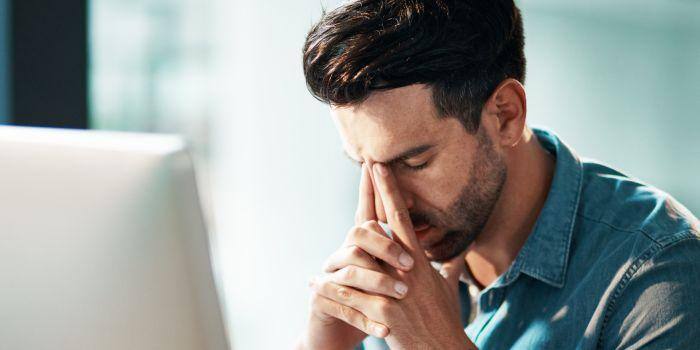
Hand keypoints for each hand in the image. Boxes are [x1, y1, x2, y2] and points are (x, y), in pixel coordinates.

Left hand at [310, 163, 475, 348]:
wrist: (442, 349)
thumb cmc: (444, 319)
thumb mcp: (449, 289)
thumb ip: (451, 268)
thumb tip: (461, 254)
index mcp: (419, 261)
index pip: (402, 218)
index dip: (391, 191)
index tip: (381, 167)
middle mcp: (407, 268)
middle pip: (384, 225)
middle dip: (375, 194)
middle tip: (367, 164)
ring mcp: (396, 289)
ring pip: (360, 258)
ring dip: (340, 239)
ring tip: (329, 206)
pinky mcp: (385, 313)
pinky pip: (351, 298)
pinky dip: (331, 291)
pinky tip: (314, 285)